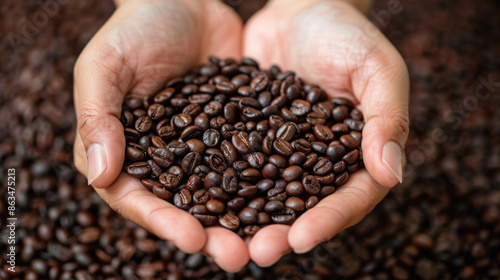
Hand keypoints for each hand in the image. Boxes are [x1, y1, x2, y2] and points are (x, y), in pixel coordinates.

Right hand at [73, 0, 248, 270]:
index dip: (163, 221)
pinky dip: (270, 181)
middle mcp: (166, 159)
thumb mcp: (105, 65)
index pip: (138, 198)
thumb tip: (99, 173)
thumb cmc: (134, 28)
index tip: (192, 238)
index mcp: (126, 152)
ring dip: (245, 220)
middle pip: (185, 207)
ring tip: (271, 242)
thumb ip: (97, 116)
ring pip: (223, 192)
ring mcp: (203, 149)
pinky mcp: (236, 132)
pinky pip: (252, 161)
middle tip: (238, 257)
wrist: (183, 0)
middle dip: (211, 234)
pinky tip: (292, 198)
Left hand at [243, 0, 408, 265]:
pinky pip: (234, 165)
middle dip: (281, 233)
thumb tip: (391, 176)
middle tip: (256, 254)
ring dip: (245, 221)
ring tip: (222, 243)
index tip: (302, 238)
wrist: (301, 9)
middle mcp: (317, 162)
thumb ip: (387, 118)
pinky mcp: (249, 137)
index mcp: (355, 154)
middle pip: (302, 208)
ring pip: (264, 195)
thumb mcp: (377, 68)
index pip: (348, 198)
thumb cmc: (347, 34)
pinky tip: (195, 201)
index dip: (328, 220)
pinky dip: (217, 183)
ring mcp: (280, 152)